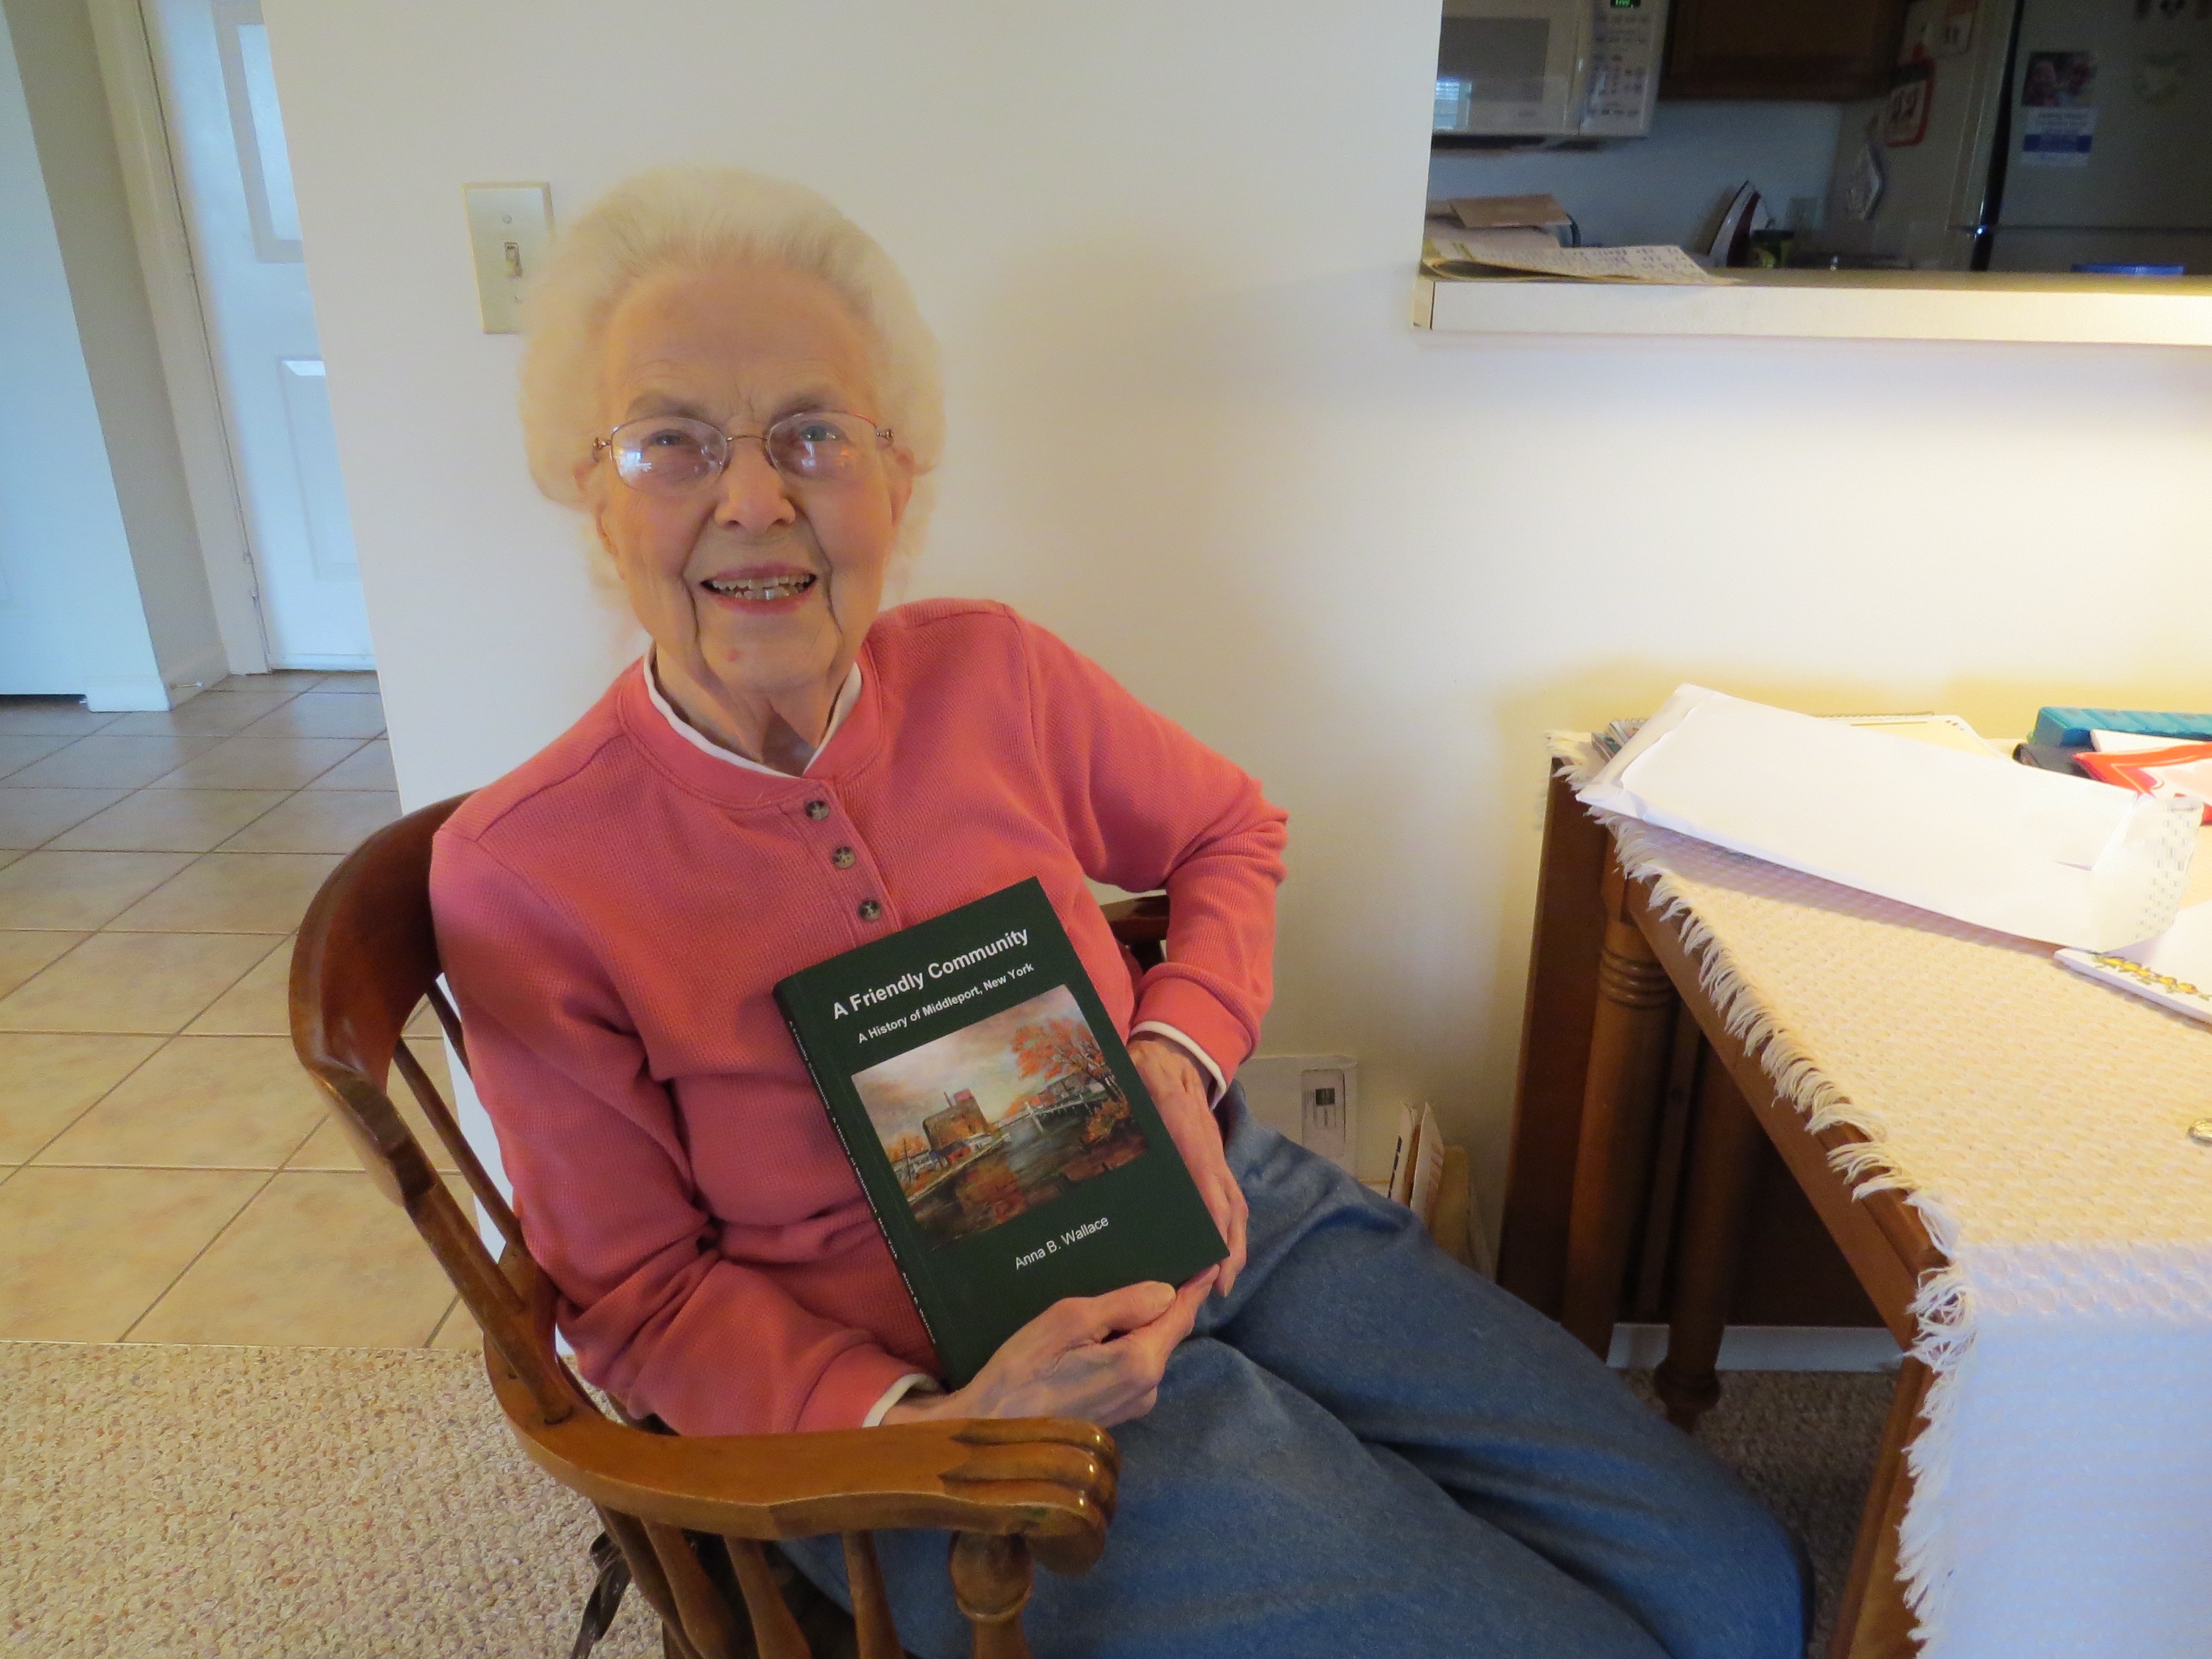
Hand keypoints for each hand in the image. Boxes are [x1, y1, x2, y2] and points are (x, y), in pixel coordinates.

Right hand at [881, 1270, 1214, 1427]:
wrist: (991, 1430)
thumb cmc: (1022, 1371)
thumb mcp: (1067, 1322)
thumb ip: (1122, 1305)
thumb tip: (1166, 1291)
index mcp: (1140, 1362)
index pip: (1180, 1314)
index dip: (1195, 1285)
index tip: (1208, 1257)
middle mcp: (1147, 1388)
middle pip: (1167, 1332)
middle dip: (1166, 1300)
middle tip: (1160, 1261)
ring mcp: (1133, 1405)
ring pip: (1149, 1349)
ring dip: (1142, 1323)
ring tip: (1123, 1291)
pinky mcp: (1116, 1413)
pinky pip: (1133, 1367)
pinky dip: (1127, 1344)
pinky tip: (1103, 1330)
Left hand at [1128, 1034, 1247, 1295]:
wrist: (1171, 1052)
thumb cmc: (1142, 1070)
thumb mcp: (1127, 1082)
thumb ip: (1114, 1111)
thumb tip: (1091, 1144)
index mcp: (1184, 1127)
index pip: (1206, 1176)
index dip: (1213, 1216)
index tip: (1215, 1252)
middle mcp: (1207, 1146)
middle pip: (1230, 1201)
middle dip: (1231, 1246)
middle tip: (1219, 1288)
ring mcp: (1214, 1154)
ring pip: (1233, 1203)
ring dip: (1233, 1243)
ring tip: (1220, 1283)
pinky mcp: (1212, 1160)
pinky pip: (1227, 1197)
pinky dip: (1228, 1228)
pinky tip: (1216, 1255)